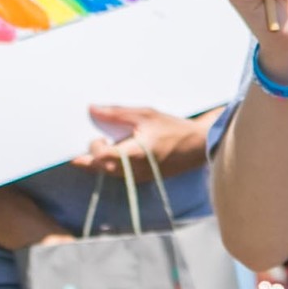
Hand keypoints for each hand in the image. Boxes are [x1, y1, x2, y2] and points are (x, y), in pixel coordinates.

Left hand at [76, 105, 210, 178]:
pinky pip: (119, 176)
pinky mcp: (142, 180)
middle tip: (92, 142)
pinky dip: (112, 166)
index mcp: (134, 153)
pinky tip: (116, 153)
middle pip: (100, 169)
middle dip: (89, 158)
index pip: (101, 156)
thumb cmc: (174, 128)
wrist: (198, 146)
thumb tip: (92, 109)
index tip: (97, 136)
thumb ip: (117, 113)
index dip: (93, 147)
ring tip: (103, 145)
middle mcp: (134, 170)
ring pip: (108, 174)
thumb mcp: (146, 114)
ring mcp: (138, 178)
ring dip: (100, 163)